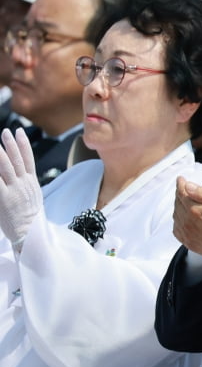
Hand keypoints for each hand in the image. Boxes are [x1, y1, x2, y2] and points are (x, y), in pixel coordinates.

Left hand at [0, 128, 42, 249]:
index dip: (23, 144)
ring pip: (6, 167)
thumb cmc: (30, 220)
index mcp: (31, 183)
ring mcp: (14, 190)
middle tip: (5, 131)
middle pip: (17, 159)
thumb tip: (21, 175)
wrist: (30, 235)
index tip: (19, 132)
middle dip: (11, 144)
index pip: (28, 159)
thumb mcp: (33, 199)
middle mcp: (24, 184)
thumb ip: (25, 185)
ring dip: (1, 153)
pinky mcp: (4, 198)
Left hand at [173, 177, 201, 270]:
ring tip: (185, 202)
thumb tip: (188, 185)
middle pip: (178, 203)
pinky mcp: (190, 243)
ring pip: (176, 216)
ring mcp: (187, 234)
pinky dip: (178, 221)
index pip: (182, 192)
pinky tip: (184, 218)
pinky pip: (177, 230)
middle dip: (180, 194)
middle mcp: (187, 222)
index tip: (181, 179)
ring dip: (179, 207)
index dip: (181, 183)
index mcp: (195, 210)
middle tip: (184, 188)